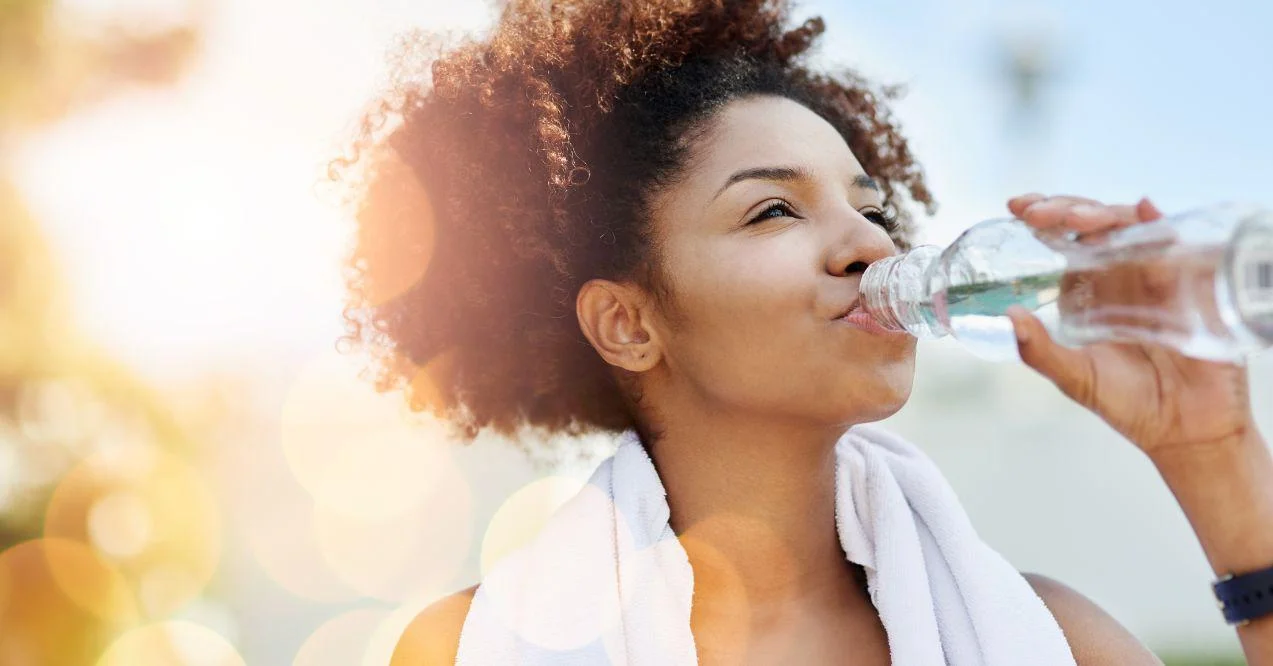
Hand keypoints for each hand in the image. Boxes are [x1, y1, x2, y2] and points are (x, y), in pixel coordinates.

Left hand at [1003, 193, 1256, 460]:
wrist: (1186, 429)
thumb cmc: (1129, 403)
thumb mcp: (1075, 378)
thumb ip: (1040, 351)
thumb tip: (1008, 317)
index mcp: (1088, 289)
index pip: (1063, 240)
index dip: (1043, 216)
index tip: (1018, 207)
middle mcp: (1120, 274)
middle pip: (1094, 223)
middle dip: (1066, 209)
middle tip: (1040, 213)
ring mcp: (1156, 274)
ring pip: (1129, 225)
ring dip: (1103, 214)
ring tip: (1077, 221)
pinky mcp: (1189, 282)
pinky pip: (1176, 243)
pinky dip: (1158, 223)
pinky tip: (1143, 212)